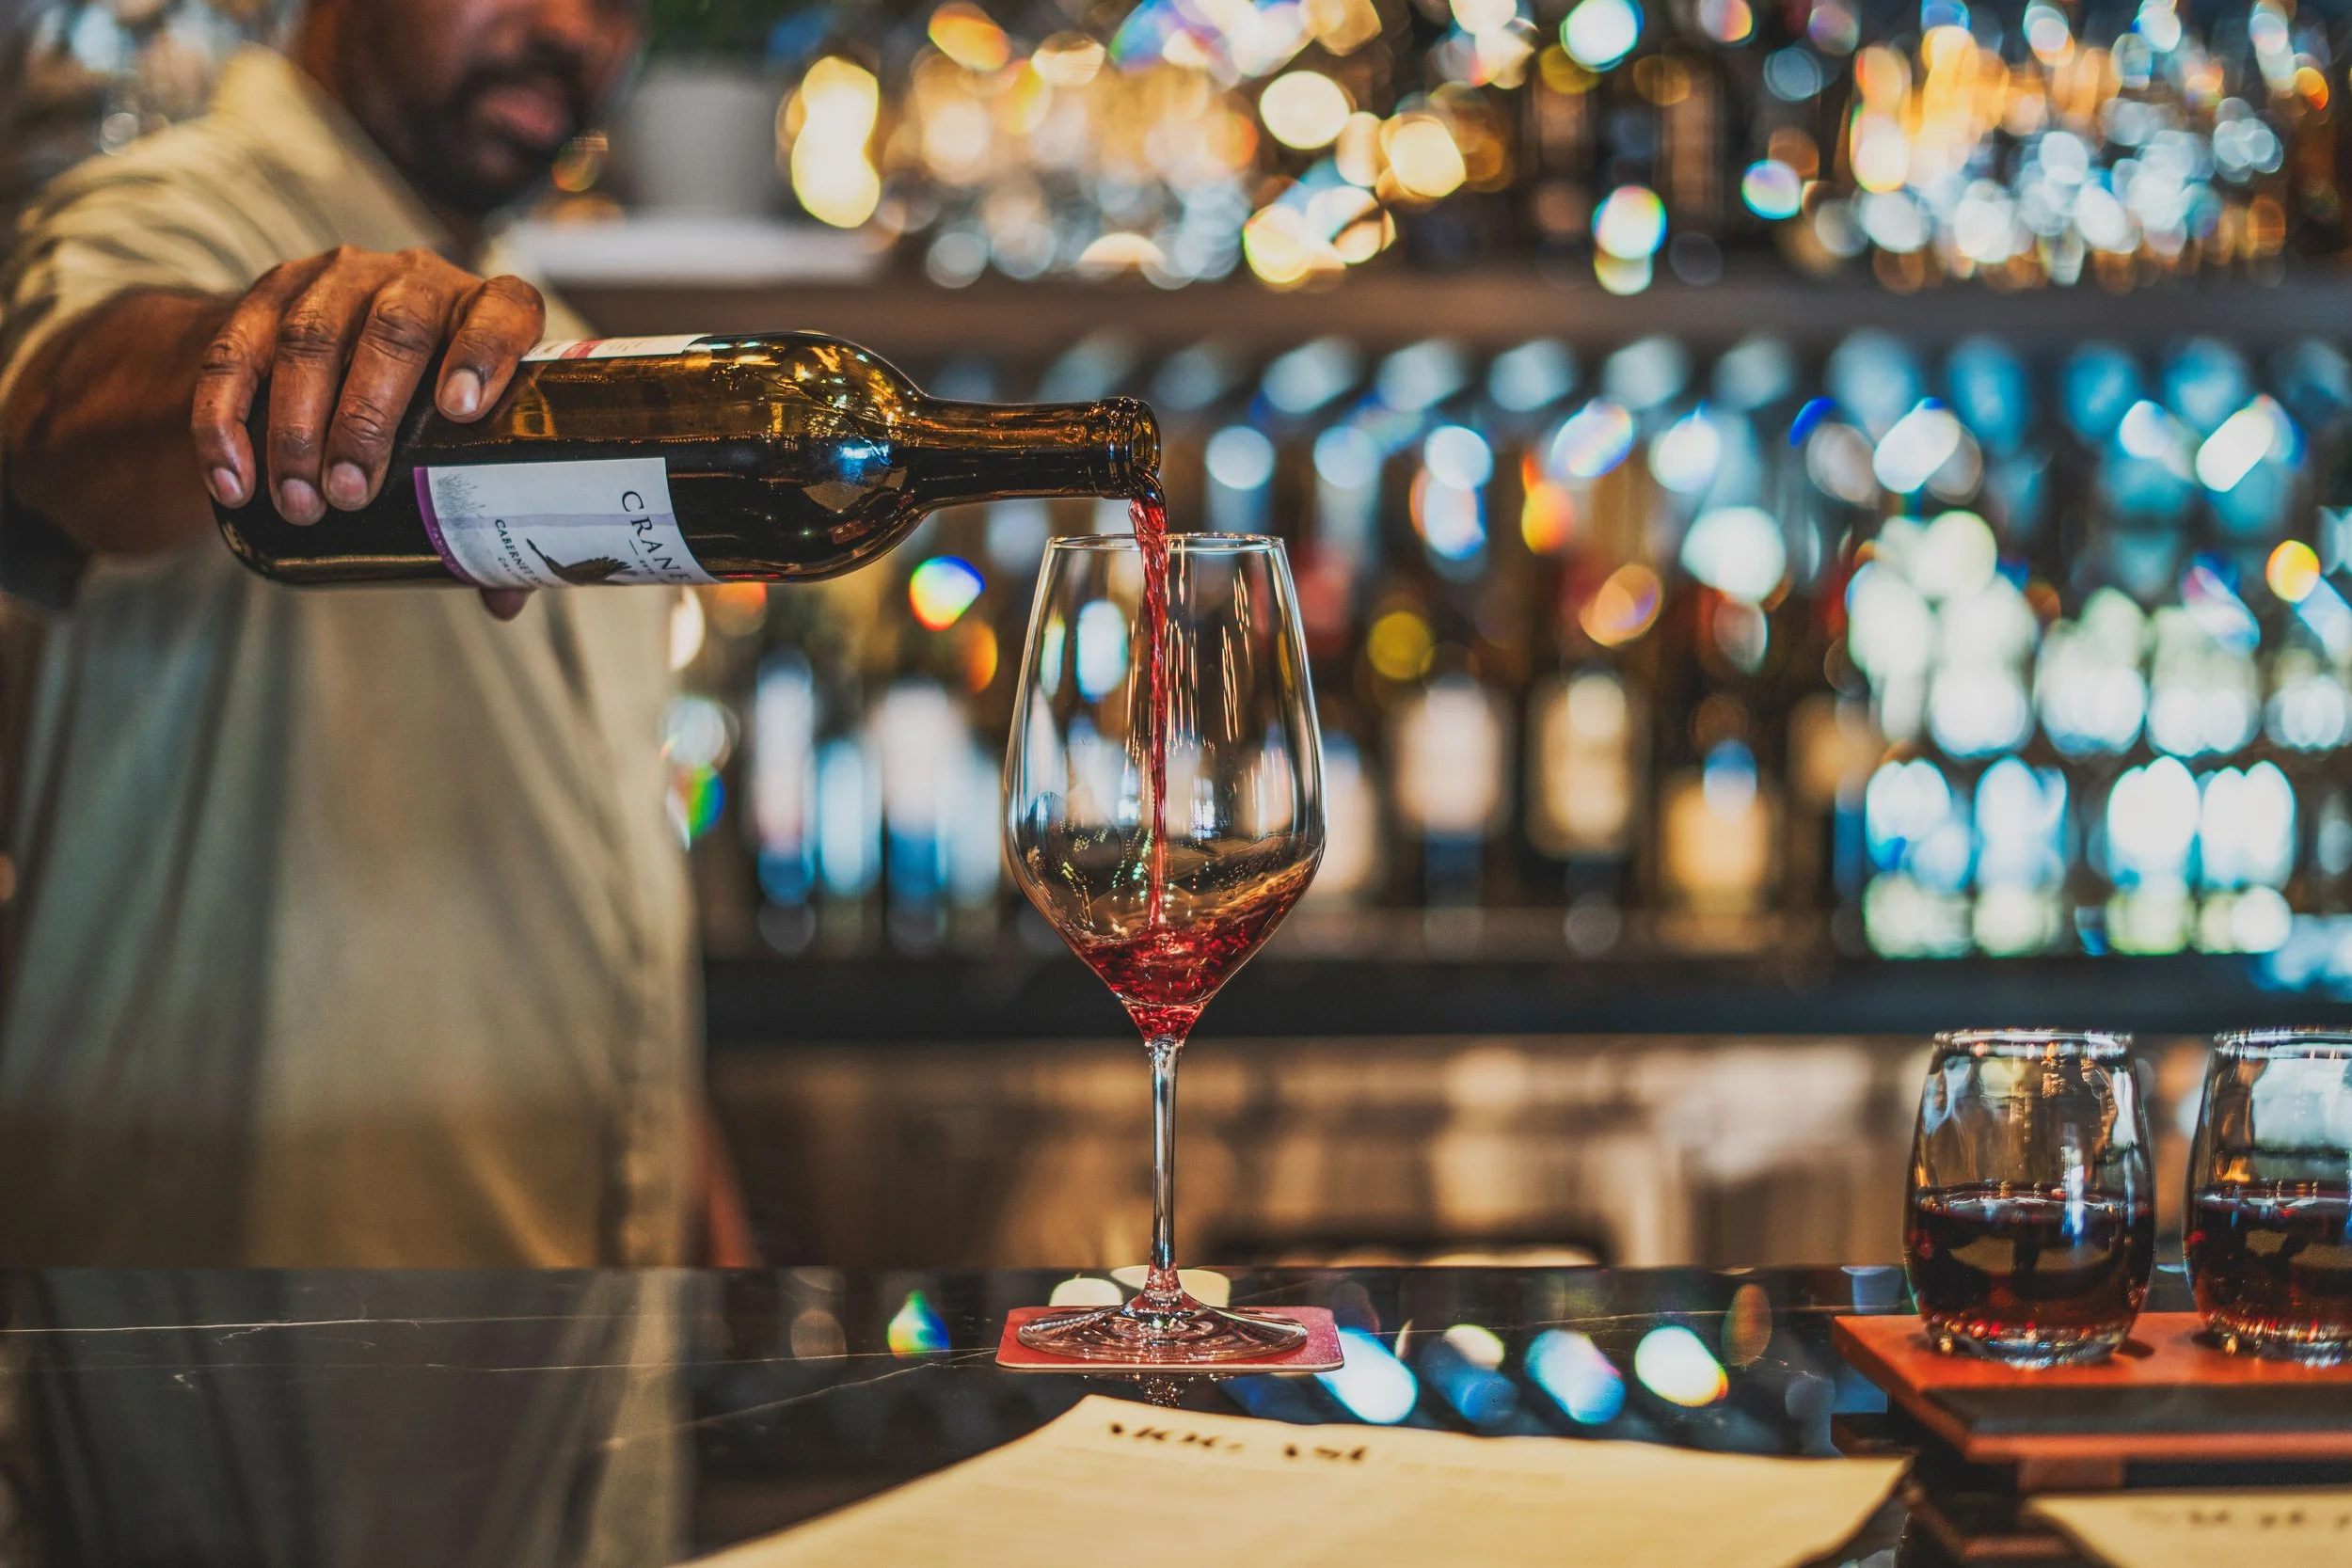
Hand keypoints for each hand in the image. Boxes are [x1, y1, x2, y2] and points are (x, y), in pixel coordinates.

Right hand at [189, 246, 544, 616]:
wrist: (335, 351)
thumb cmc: (428, 412)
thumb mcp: (466, 444)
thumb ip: (492, 513)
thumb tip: (504, 602)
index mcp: (481, 309)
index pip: (501, 309)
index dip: (484, 351)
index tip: (461, 410)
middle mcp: (412, 279)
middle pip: (392, 333)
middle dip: (366, 418)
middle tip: (351, 492)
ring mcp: (335, 281)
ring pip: (309, 340)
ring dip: (295, 427)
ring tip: (299, 503)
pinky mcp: (264, 296)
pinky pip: (232, 354)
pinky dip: (222, 421)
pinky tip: (230, 481)